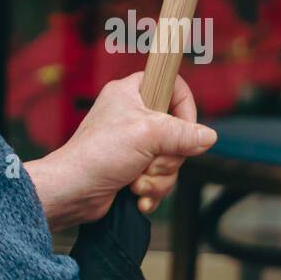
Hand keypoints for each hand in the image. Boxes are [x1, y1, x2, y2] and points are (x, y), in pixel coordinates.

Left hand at [27, 72, 216, 230]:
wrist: (73, 191)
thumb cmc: (97, 154)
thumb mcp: (147, 135)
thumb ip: (182, 134)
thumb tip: (207, 136)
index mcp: (131, 92)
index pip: (172, 85)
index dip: (184, 108)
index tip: (184, 128)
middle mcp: (132, 115)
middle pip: (177, 131)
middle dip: (168, 156)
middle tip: (149, 161)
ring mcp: (133, 143)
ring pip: (170, 159)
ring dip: (158, 178)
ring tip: (136, 181)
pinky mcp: (132, 167)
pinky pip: (160, 178)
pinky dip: (151, 190)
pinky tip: (136, 194)